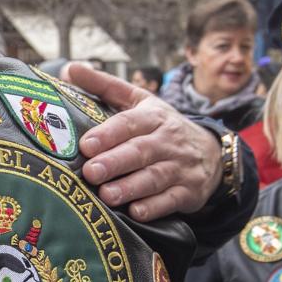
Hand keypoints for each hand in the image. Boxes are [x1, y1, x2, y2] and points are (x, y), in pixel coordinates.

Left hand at [65, 63, 224, 221]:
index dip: (108, 134)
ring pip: (155, 178)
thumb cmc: (162, 127)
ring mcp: (180, 167)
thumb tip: (70, 68)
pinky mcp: (188, 191)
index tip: (87, 144)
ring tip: (107, 195)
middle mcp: (168, 140)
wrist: (211, 152)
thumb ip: (105, 86)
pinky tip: (135, 212)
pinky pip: (171, 201)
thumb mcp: (139, 101)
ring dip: (131, 187)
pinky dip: (154, 207)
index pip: (130, 123)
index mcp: (154, 116)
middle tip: (91, 172)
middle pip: (141, 151)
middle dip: (115, 162)